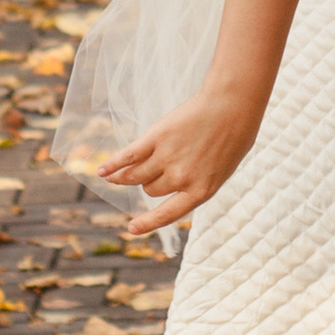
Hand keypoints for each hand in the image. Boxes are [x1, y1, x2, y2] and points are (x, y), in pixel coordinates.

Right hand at [96, 89, 257, 238]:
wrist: (233, 105)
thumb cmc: (232, 136)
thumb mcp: (219, 169)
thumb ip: (194, 182)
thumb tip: (160, 187)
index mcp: (200, 192)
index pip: (167, 214)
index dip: (148, 222)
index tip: (131, 228)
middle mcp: (181, 179)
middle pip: (150, 189)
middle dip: (151, 182)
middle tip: (157, 169)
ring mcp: (167, 158)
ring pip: (137, 176)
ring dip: (125, 177)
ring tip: (113, 177)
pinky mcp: (156, 138)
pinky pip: (128, 157)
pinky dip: (112, 165)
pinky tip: (102, 170)